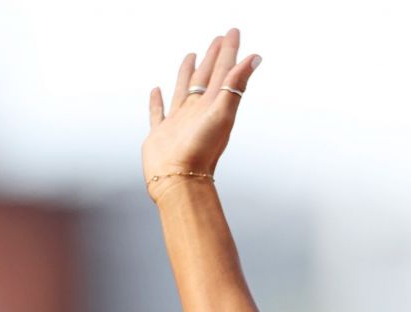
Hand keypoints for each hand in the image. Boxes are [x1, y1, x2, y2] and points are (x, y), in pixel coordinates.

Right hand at [143, 28, 262, 196]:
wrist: (178, 180)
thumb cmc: (201, 151)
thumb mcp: (222, 113)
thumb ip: (236, 84)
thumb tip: (254, 57)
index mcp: (213, 105)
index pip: (223, 71)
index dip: (229, 51)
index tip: (233, 32)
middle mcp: (198, 111)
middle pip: (206, 77)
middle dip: (213, 57)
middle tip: (218, 38)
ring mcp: (179, 122)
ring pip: (184, 89)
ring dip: (188, 73)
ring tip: (191, 56)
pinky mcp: (161, 133)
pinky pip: (159, 112)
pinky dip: (157, 101)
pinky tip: (157, 91)